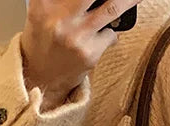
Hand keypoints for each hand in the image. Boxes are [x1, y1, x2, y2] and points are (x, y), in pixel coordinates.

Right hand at [21, 0, 143, 108]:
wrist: (41, 75)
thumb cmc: (44, 39)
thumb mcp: (44, 10)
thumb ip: (62, 0)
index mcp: (44, 3)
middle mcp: (60, 18)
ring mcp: (77, 36)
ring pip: (111, 9)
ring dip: (128, 1)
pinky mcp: (90, 53)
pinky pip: (111, 35)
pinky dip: (110, 33)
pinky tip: (100, 37)